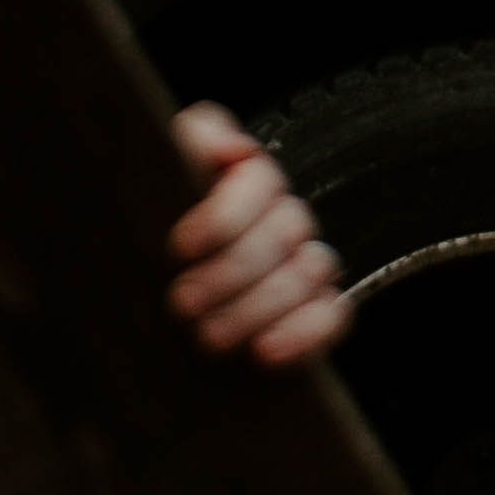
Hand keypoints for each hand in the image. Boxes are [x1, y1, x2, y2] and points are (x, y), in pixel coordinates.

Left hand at [166, 103, 348, 366]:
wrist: (160, 280)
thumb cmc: (161, 219)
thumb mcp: (163, 171)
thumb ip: (192, 142)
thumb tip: (226, 146)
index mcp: (251, 177)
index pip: (259, 182)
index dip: (222, 216)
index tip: (179, 248)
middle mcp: (286, 216)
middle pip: (283, 233)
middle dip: (230, 272)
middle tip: (183, 301)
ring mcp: (307, 262)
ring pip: (308, 273)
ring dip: (257, 308)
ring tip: (208, 335)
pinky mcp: (318, 307)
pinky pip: (334, 313)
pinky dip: (305, 333)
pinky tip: (264, 352)